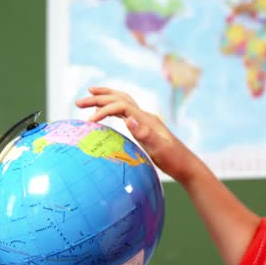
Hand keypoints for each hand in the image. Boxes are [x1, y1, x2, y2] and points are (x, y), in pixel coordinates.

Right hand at [75, 87, 194, 181]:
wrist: (187, 166)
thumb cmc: (174, 160)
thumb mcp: (160, 149)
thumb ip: (145, 134)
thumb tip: (128, 119)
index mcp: (147, 120)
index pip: (122, 106)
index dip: (104, 109)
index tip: (89, 121)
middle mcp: (146, 117)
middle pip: (120, 99)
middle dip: (99, 98)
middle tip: (78, 102)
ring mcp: (146, 122)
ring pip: (123, 103)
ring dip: (105, 100)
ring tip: (89, 98)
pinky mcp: (145, 129)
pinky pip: (126, 114)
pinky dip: (113, 110)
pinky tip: (106, 114)